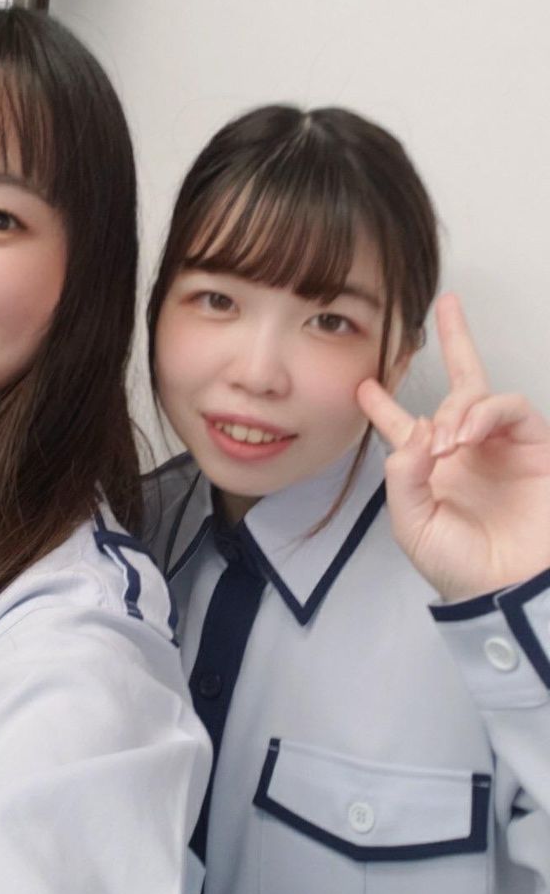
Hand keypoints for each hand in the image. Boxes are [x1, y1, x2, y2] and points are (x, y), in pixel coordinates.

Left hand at [357, 293, 549, 601]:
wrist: (507, 589)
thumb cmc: (459, 564)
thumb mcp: (414, 524)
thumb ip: (403, 476)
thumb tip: (418, 428)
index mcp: (430, 467)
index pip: (404, 425)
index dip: (383, 403)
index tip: (361, 383)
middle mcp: (466, 448)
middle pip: (459, 384)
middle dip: (455, 340)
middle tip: (445, 304)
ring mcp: (502, 444)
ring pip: (481, 394)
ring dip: (460, 407)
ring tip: (447, 439)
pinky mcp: (535, 446)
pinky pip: (512, 408)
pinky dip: (486, 413)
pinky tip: (465, 435)